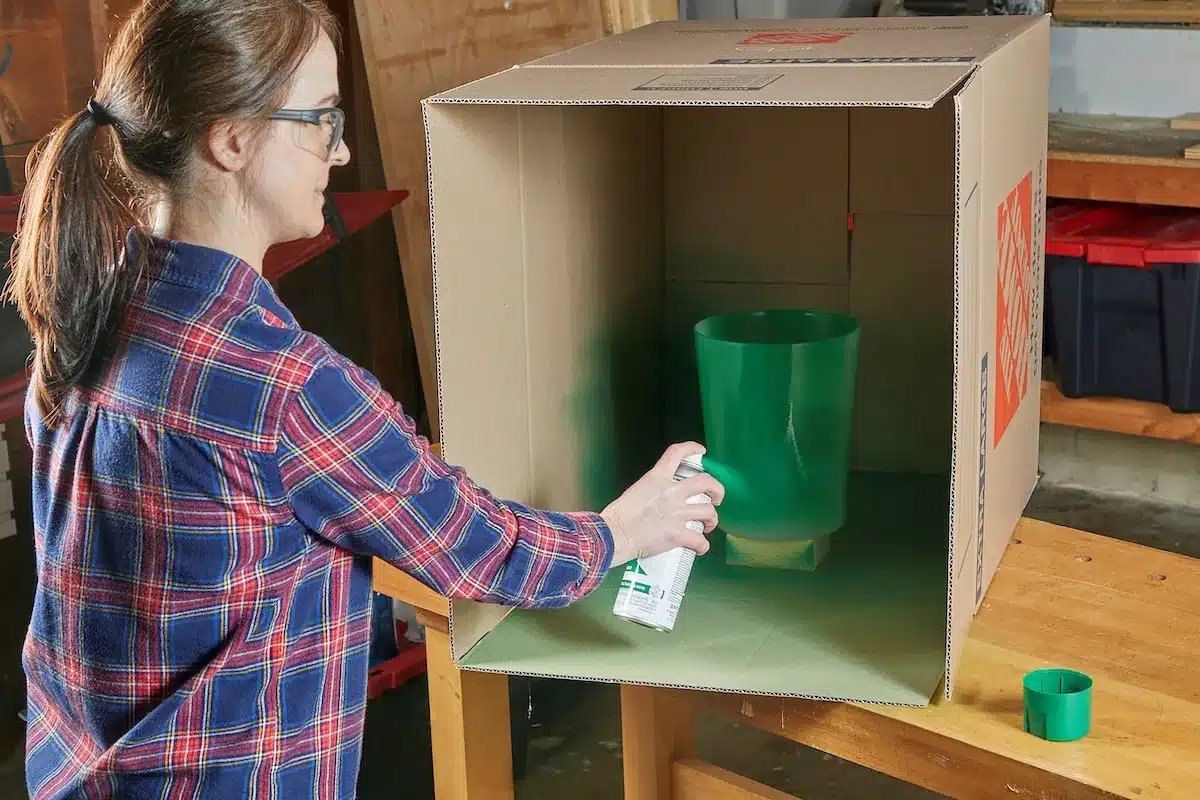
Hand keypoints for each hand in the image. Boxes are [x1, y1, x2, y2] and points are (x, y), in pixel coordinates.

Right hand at [601, 442, 725, 566]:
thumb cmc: (617, 516)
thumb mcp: (635, 490)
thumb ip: (653, 489)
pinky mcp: (677, 534)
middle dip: (717, 490)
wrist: (614, 535)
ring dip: (711, 520)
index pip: (677, 453)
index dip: (693, 448)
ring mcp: (677, 513)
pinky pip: (700, 540)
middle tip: (716, 498)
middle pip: (706, 482)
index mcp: (657, 478)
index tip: (702, 452)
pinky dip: (703, 545)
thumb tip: (662, 498)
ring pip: (708, 512)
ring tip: (707, 525)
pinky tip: (700, 547)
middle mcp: (671, 492)